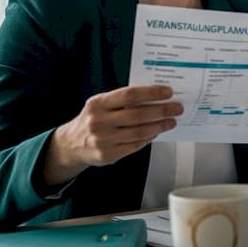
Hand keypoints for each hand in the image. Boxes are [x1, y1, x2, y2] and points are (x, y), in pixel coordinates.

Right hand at [45, 85, 182, 185]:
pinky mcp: (108, 154)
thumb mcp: (101, 105)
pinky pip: (135, 145)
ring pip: (139, 132)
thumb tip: (155, 96)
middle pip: (137, 115)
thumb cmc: (93, 120)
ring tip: (171, 121)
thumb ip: (122, 101)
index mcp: (98, 103)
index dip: (151, 93)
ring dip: (159, 126)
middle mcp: (99, 121)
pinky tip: (156, 132)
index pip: (129, 95)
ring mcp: (102, 139)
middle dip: (161, 111)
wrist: (70, 145)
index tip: (168, 92)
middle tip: (177, 108)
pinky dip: (149, 138)